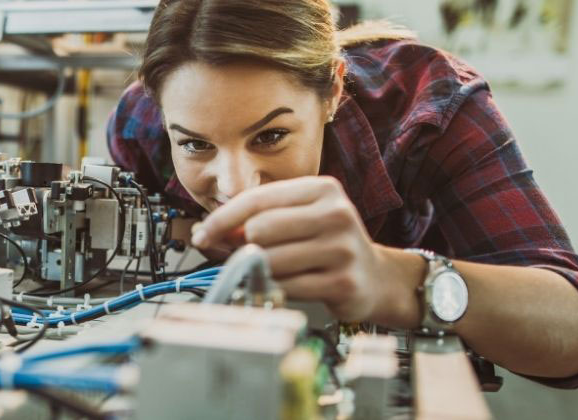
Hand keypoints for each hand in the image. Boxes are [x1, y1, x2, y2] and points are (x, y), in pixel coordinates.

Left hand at [191, 176, 413, 322]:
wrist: (374, 277)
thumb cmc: (326, 244)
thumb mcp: (298, 219)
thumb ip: (256, 220)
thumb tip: (208, 232)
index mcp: (322, 189)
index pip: (257, 199)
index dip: (222, 218)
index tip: (203, 234)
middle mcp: (336, 213)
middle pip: (260, 229)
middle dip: (244, 246)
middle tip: (247, 255)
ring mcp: (342, 249)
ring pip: (270, 261)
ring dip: (262, 270)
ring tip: (277, 270)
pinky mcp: (343, 282)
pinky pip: (287, 287)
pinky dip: (278, 288)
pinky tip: (290, 284)